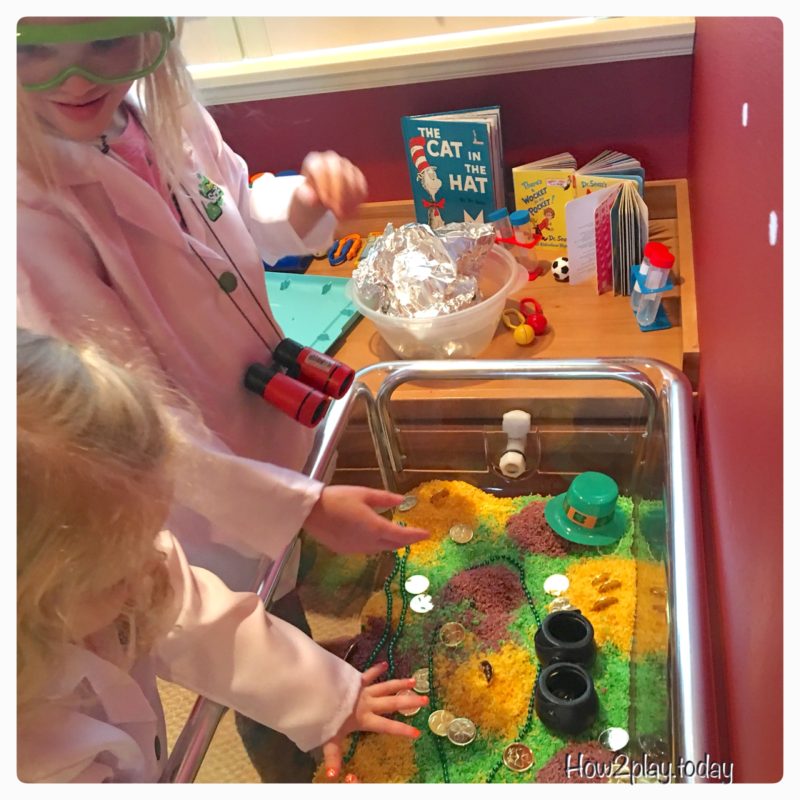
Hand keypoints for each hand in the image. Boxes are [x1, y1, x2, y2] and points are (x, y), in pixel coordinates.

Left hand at [290, 151, 367, 235]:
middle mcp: (332, 160)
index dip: (324, 186)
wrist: (322, 193)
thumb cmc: (311, 192)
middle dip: (338, 194)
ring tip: (342, 216)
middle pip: (338, 173)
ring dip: (348, 200)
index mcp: (316, 160)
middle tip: (336, 212)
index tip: (325, 202)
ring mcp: (346, 166)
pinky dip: (357, 201)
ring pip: (352, 180)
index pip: (320, 169)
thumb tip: (312, 199)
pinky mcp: (358, 175)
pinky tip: (351, 212)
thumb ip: (305, 196)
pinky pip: (361, 187)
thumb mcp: (304, 195)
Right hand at [303, 485, 428, 554]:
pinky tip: (374, 537)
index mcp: (375, 527)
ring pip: (380, 549)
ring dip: (391, 543)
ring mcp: (357, 549)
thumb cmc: (338, 498)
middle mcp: (369, 542)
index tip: (427, 534)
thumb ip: (385, 499)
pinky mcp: (346, 551)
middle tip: (414, 535)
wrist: (311, 512)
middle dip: (405, 540)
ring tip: (397, 535)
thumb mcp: (364, 493)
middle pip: (393, 545)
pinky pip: (367, 550)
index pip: (402, 535)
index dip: (416, 536)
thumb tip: (403, 500)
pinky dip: (376, 544)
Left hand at [322, 662, 426, 779]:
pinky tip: (385, 664)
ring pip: (385, 686)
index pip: (387, 726)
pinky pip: (368, 674)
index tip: (417, 732)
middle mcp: (368, 703)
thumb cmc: (324, 716)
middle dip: (409, 702)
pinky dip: (376, 669)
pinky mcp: (356, 680)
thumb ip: (333, 756)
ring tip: (414, 681)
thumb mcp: (329, 738)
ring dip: (400, 683)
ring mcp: (363, 690)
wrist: (316, 690)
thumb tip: (333, 775)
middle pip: (392, 702)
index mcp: (365, 718)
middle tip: (425, 700)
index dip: (402, 729)